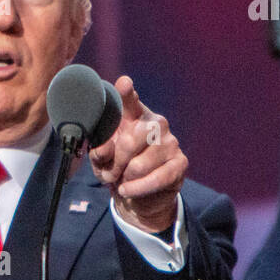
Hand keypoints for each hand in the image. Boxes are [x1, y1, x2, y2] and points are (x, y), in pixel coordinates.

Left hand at [88, 75, 185, 232]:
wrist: (137, 196)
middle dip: (115, 163)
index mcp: (134, 117)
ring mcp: (171, 142)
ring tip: (122, 181)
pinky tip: (128, 190)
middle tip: (109, 174)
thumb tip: (103, 150)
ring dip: (125, 179)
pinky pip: (155, 178)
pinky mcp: (180, 163)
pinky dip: (137, 188)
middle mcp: (155, 124)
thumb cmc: (118, 169)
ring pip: (139, 164)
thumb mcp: (102, 160)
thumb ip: (100, 151)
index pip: (130, 102)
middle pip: (130, 141)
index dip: (126, 93)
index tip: (124, 84)